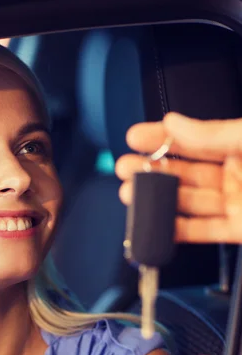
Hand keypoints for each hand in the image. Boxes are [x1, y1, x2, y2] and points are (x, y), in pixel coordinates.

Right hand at [116, 112, 241, 242]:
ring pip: (188, 202)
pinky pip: (203, 231)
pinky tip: (156, 223)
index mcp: (240, 145)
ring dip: (156, 199)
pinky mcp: (238, 231)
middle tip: (124, 168)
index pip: (194, 140)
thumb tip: (174, 123)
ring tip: (129, 194)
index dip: (162, 138)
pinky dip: (178, 230)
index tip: (134, 137)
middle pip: (185, 173)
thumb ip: (217, 133)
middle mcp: (235, 174)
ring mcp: (236, 203)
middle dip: (151, 170)